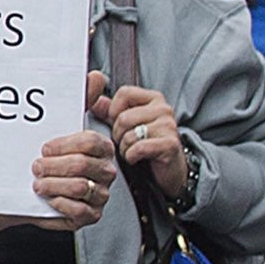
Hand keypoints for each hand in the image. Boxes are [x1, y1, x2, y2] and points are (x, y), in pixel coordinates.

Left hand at [29, 75, 118, 227]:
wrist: (27, 187)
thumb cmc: (47, 155)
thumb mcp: (60, 125)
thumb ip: (82, 100)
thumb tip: (96, 76)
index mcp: (102, 148)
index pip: (90, 142)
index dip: (64, 145)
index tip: (44, 147)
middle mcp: (106, 172)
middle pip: (83, 165)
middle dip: (54, 166)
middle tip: (36, 166)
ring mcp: (100, 194)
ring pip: (80, 187)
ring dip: (53, 184)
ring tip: (38, 182)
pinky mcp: (91, 215)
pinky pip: (79, 211)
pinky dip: (59, 203)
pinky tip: (48, 197)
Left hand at [96, 80, 190, 200]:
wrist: (168, 170)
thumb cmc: (146, 145)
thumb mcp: (127, 124)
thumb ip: (110, 110)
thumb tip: (94, 101)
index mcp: (153, 98)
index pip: (124, 93)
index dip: (114, 110)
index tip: (117, 123)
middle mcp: (164, 109)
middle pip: (124, 117)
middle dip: (118, 134)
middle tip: (125, 142)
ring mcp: (169, 126)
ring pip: (129, 134)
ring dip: (124, 147)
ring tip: (131, 150)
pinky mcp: (170, 145)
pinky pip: (138, 148)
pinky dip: (131, 156)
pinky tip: (137, 158)